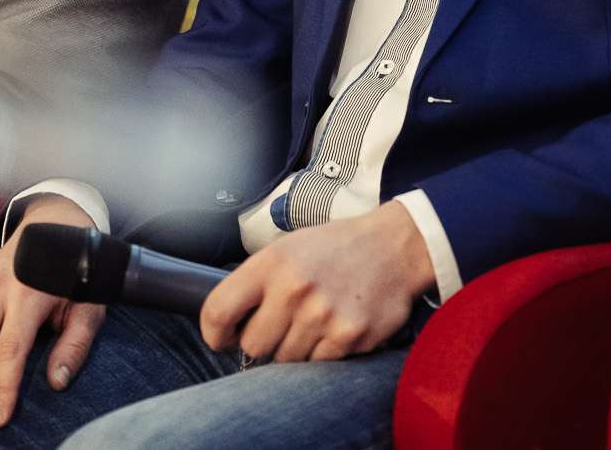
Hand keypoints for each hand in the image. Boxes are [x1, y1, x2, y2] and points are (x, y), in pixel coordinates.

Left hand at [200, 200, 434, 362]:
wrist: (396, 246)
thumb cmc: (338, 248)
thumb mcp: (290, 246)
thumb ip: (258, 280)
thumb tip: (228, 321)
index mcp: (272, 263)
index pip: (218, 310)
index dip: (214, 333)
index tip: (223, 339)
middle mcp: (293, 288)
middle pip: (253, 346)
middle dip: (264, 342)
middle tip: (283, 325)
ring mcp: (322, 315)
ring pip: (286, 360)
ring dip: (296, 348)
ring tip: (316, 320)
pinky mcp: (349, 336)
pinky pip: (319, 364)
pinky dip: (324, 352)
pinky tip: (336, 327)